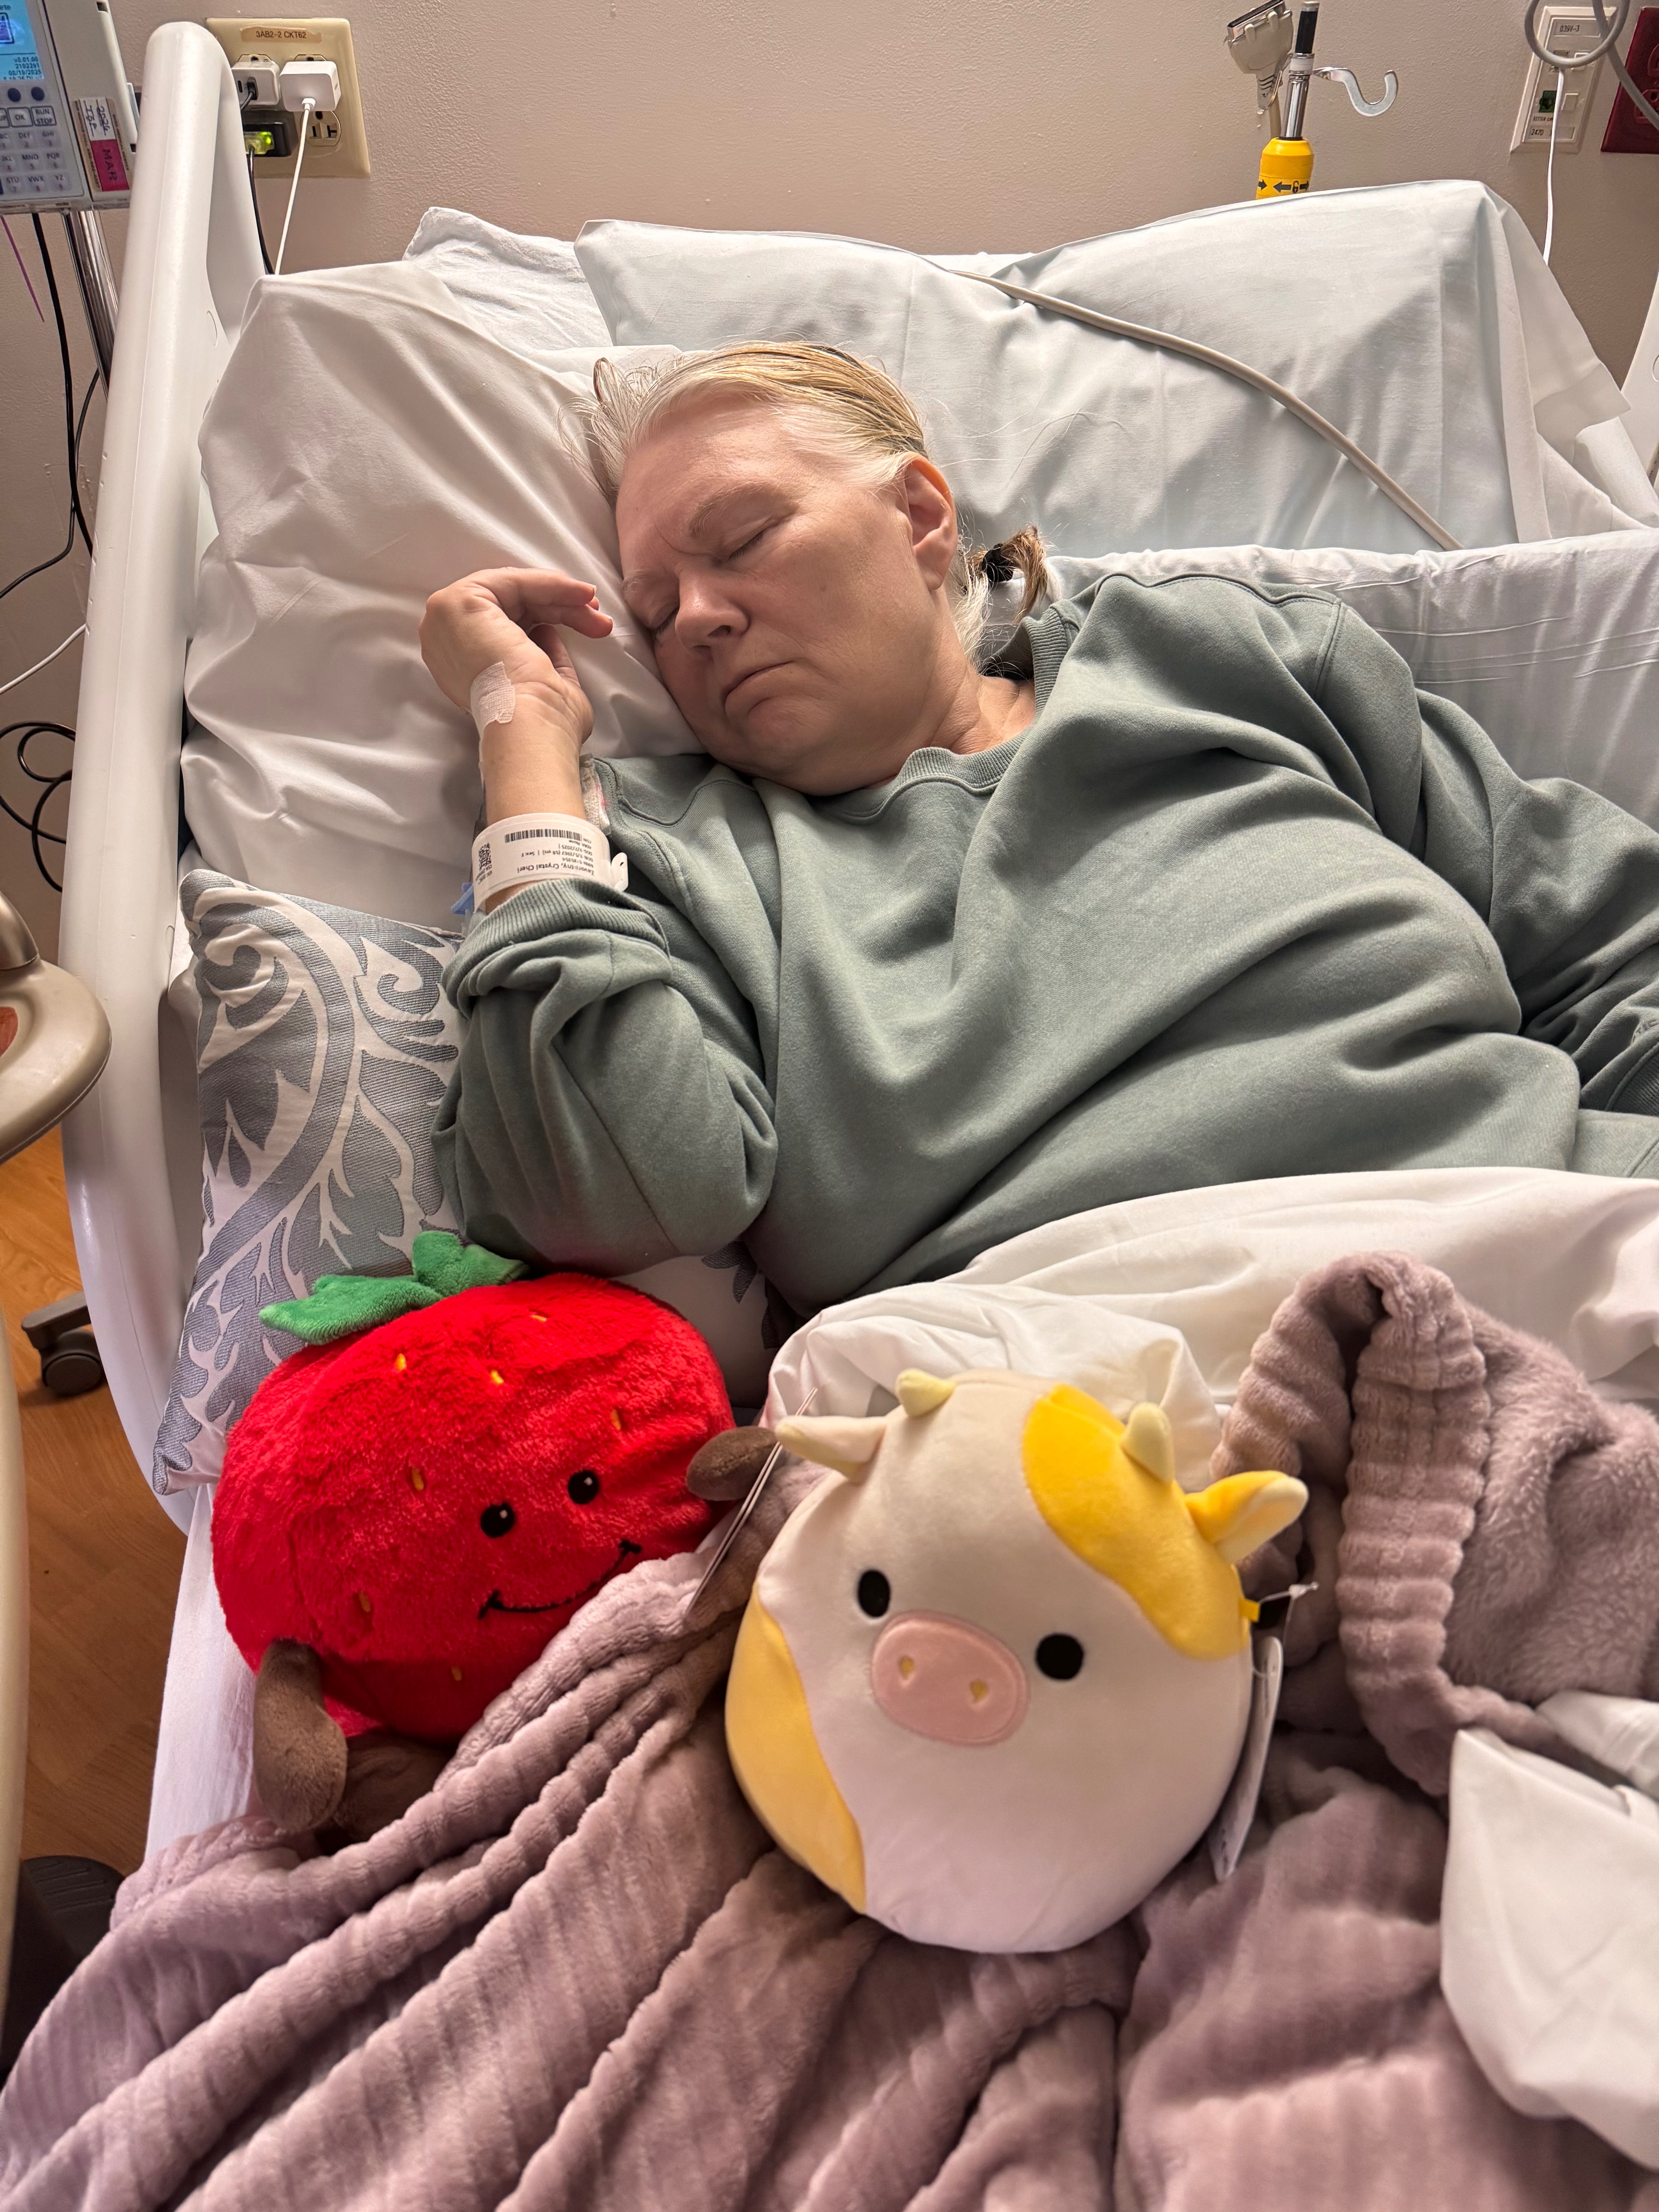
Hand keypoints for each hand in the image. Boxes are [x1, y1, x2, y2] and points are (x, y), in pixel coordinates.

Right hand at [419, 569, 613, 748]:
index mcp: (460, 666)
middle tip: (597, 617)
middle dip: (559, 608)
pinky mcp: (461, 602)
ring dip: (560, 594)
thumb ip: (539, 654)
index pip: (506, 627)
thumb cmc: (539, 719)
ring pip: (512, 591)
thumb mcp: (542, 681)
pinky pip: (512, 581)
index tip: (590, 625)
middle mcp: (445, 642)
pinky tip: (582, 594)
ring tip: (596, 608)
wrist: (529, 724)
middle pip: (510, 607)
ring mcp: (447, 620)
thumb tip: (547, 632)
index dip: (549, 620)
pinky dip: (549, 583)